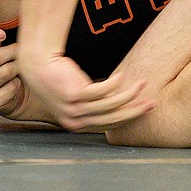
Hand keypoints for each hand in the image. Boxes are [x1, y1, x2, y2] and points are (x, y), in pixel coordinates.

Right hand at [0, 28, 41, 120]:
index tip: (2, 34)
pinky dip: (18, 84)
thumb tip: (0, 27)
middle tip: (23, 51)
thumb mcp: (1, 48)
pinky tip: (17, 83)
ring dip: (19, 68)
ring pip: (6, 71)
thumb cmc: (9, 64)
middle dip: (14, 51)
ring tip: (21, 67)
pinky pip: (10, 88)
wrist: (18, 93)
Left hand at [18, 52, 152, 132]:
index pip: (109, 125)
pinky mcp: (76, 93)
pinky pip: (103, 90)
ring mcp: (76, 108)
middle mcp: (76, 120)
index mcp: (77, 124)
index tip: (143, 108)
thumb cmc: (57, 79)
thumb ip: (93, 105)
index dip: (128, 117)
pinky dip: (115, 83)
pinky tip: (122, 74)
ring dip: (129, 94)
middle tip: (151, 103)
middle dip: (135, 110)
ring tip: (142, 83)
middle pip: (113, 118)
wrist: (38, 65)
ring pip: (111, 105)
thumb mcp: (76, 97)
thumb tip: (116, 103)